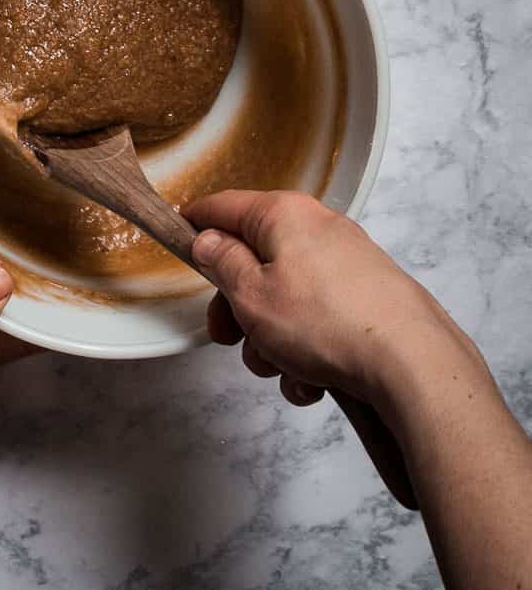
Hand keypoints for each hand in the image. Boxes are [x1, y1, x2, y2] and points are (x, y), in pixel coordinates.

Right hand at [184, 189, 473, 416]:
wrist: (410, 364)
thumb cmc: (326, 323)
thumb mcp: (251, 295)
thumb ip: (222, 263)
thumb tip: (209, 240)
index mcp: (285, 214)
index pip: (225, 206)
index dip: (196, 224)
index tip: (179, 238)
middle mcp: (319, 229)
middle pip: (257, 259)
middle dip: (237, 305)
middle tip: (227, 337)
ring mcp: (348, 264)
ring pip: (287, 296)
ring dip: (272, 337)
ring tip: (280, 370)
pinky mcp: (369, 299)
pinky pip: (320, 319)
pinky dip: (308, 350)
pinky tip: (311, 383)